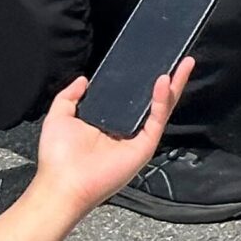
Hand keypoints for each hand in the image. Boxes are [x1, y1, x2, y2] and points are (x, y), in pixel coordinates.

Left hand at [29, 61, 191, 216]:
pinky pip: (158, 118)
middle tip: (178, 57)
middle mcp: (126, 128)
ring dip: (175, 84)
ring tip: (183, 64)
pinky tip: (164, 82)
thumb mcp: (58, 117)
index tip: (147, 59)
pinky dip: (163, 99)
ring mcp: (138, 136)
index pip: (130, 96)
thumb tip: (83, 79)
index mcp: (108, 121)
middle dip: (168, 76)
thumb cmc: (57, 157)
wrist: (63, 184)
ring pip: (162, 105)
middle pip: (152, 98)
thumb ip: (68, 96)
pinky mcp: (146, 145)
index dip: (140, 78)